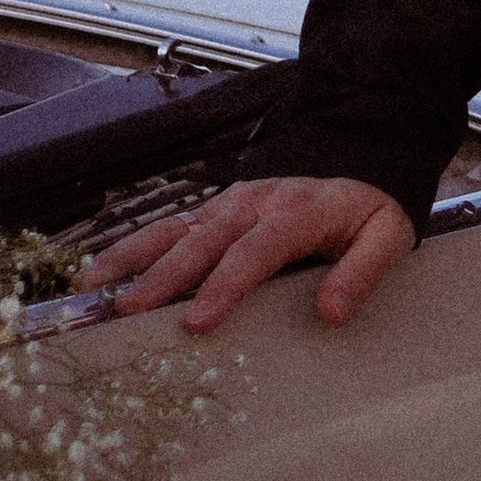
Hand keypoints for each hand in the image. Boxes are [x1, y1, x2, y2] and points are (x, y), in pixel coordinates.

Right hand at [76, 176, 416, 334]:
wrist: (359, 159)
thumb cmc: (368, 211)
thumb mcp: (388, 235)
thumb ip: (363, 271)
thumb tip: (332, 312)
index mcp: (298, 211)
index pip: (257, 250)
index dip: (225, 285)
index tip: (197, 321)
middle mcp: (255, 203)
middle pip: (204, 241)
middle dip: (164, 276)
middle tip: (128, 311)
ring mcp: (228, 204)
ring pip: (173, 229)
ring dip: (131, 258)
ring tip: (91, 289)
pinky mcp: (212, 210)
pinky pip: (166, 228)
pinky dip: (129, 248)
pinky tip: (97, 272)